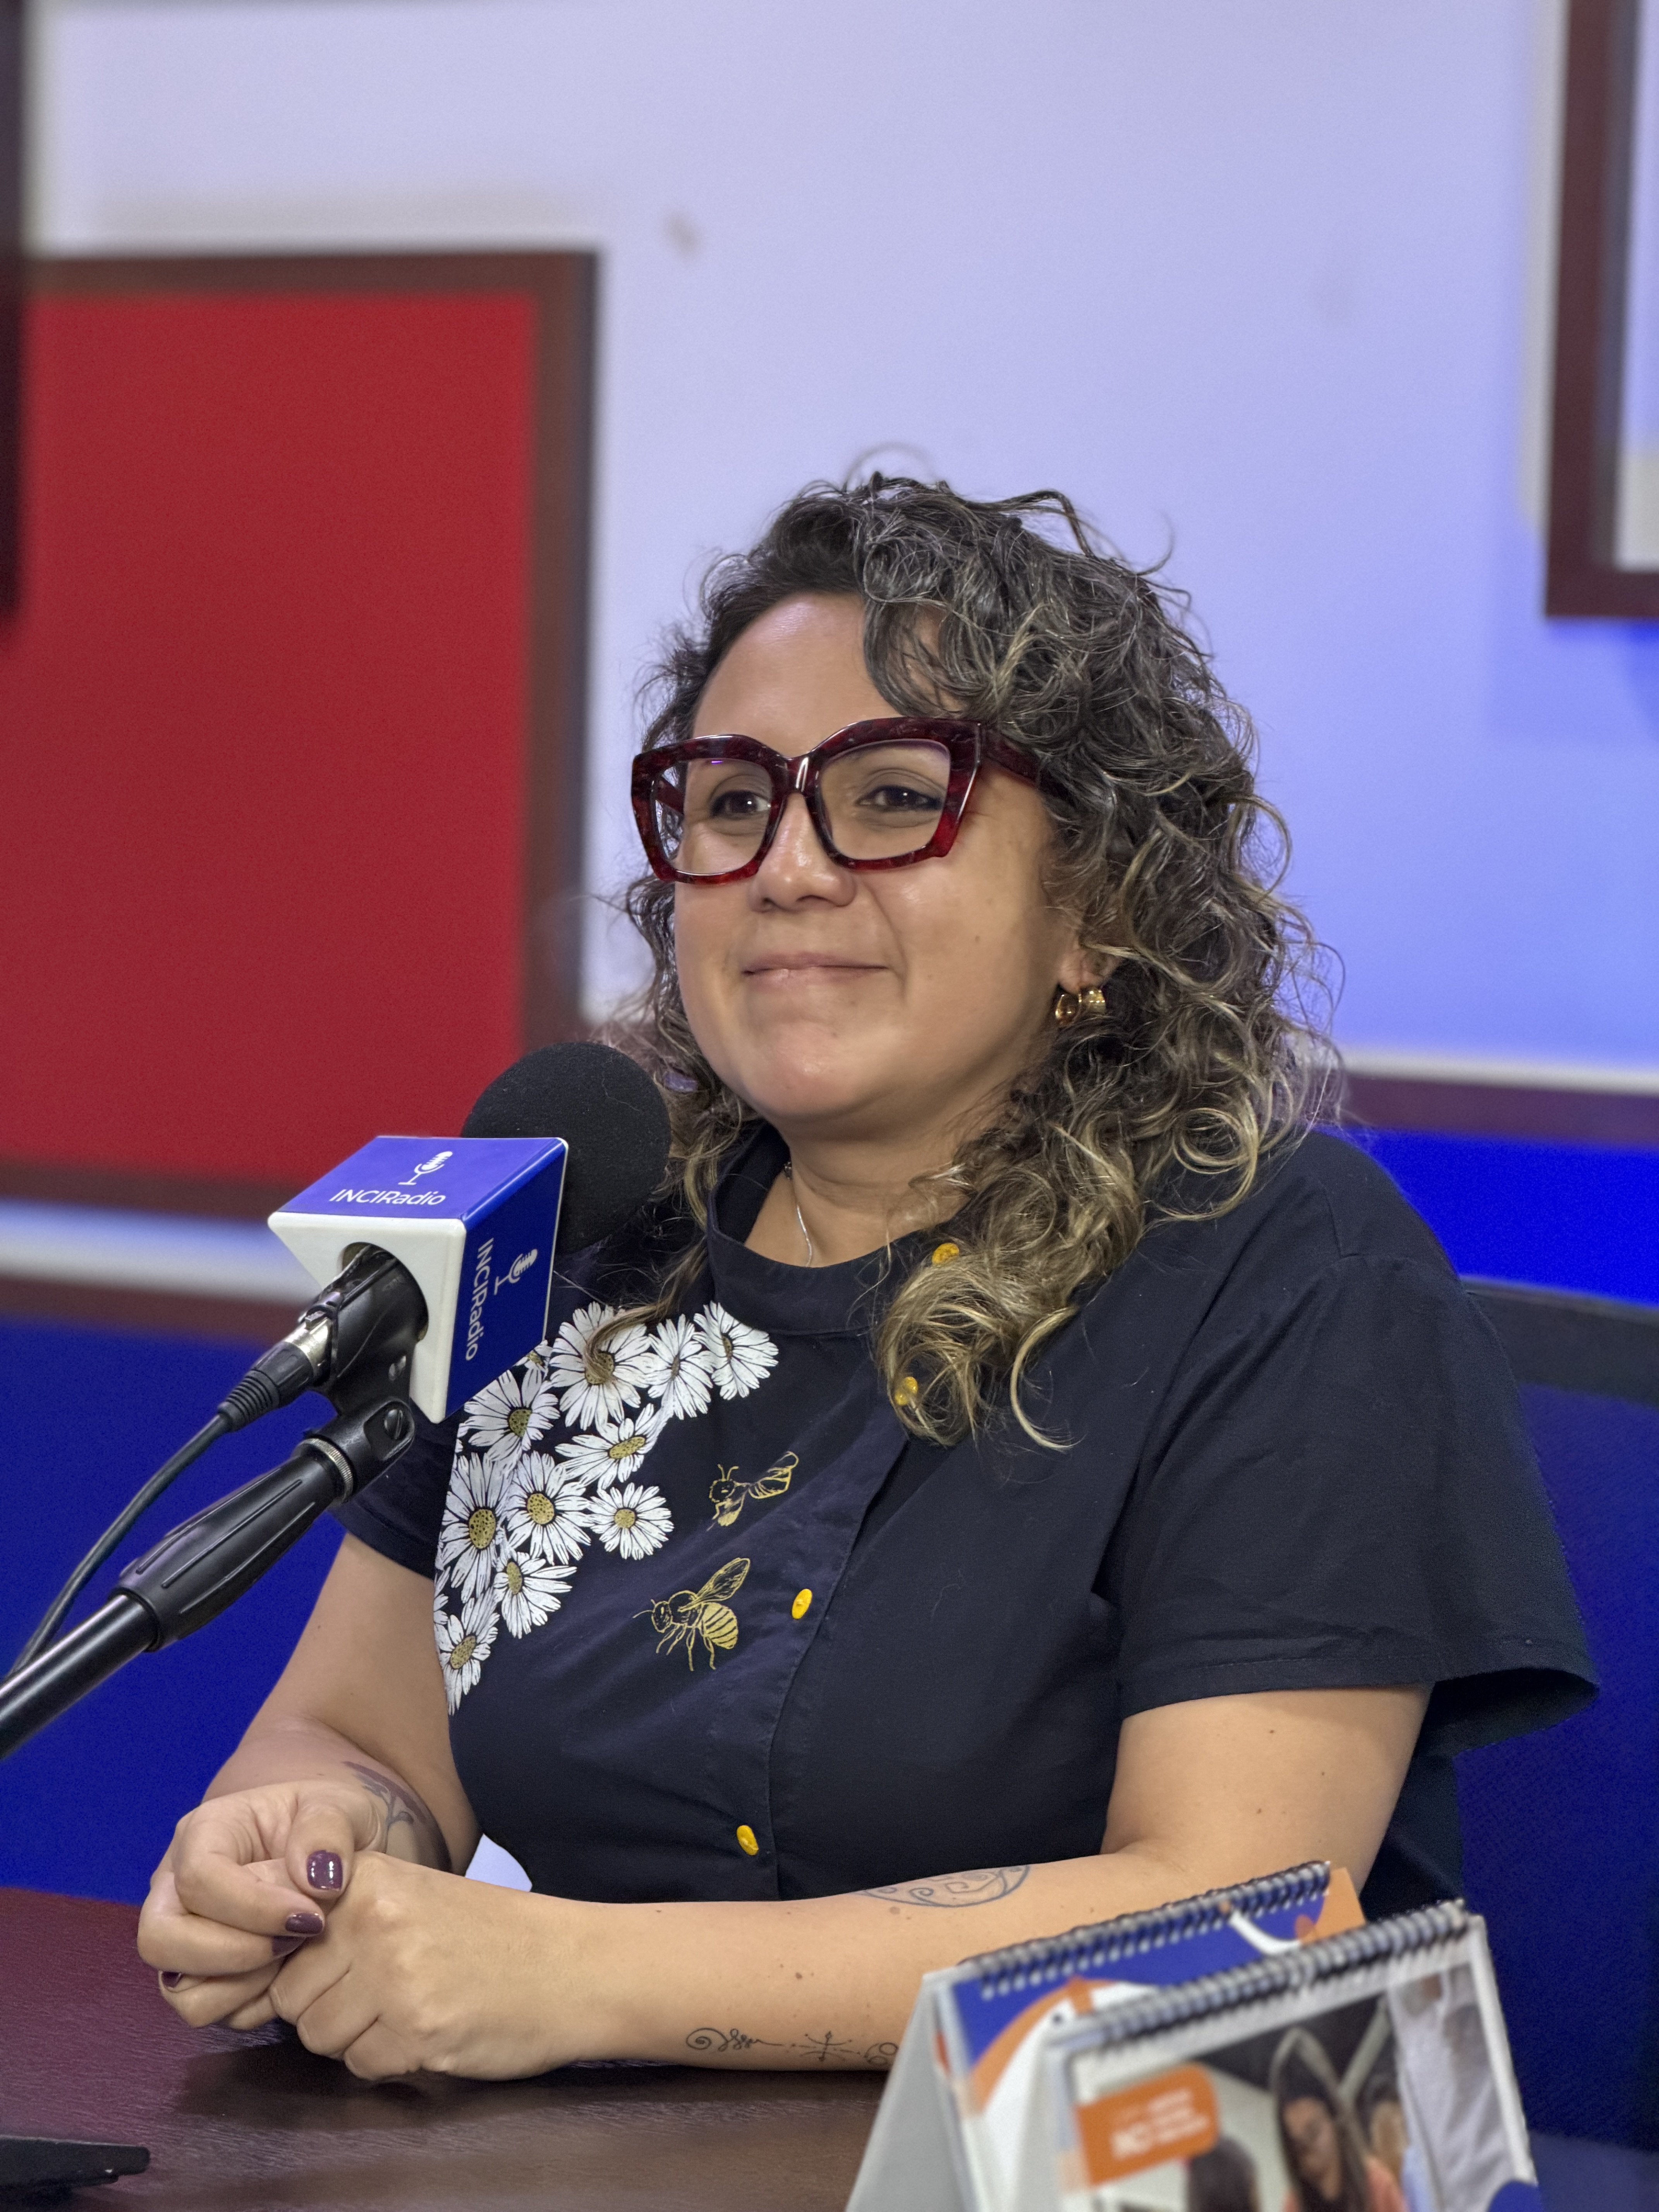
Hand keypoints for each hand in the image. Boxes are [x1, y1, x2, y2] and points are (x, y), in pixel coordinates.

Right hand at [138, 1777, 389, 2028]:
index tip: (310, 1917)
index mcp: (206, 1832)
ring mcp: (183, 1934)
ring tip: (293, 1953)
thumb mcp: (342, 1806)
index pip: (197, 1877)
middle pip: (160, 1938)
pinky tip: (286, 1973)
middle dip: (233, 1953)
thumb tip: (318, 1880)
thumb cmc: (331, 1824)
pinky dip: (247, 2003)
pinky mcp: (199, 1975)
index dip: (251, 1906)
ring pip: (175, 1987)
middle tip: (296, 1940)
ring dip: (241, 1983)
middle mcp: (177, 1885)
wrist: (338, 1852)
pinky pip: (204, 2009)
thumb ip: (328, 1829)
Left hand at [265, 1853, 587, 2078]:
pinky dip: (389, 2061)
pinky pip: (362, 2066)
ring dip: (355, 2038)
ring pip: (318, 2038)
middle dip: (325, 2010)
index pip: (276, 1940)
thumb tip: (265, 1968)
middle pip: (290, 1997)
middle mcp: (375, 1921)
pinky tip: (430, 2031)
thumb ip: (344, 1921)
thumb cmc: (494, 1936)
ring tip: (409, 2011)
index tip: (321, 1976)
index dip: (290, 1970)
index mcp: (370, 1879)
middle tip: (381, 1997)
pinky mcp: (418, 2029)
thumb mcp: (412, 1898)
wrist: (574, 1965)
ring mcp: (396, 1975)